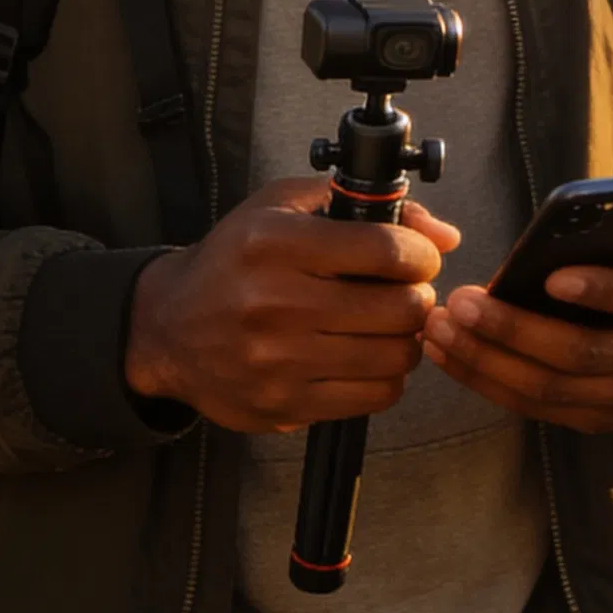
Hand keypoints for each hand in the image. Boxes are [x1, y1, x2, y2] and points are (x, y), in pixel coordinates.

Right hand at [124, 175, 459, 434]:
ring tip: (389, 324)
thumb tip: (444, 235)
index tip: (418, 258)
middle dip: (417, 297)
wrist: (168, 328)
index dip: (420, 254)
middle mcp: (276, 302)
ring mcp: (280, 361)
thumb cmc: (233, 260)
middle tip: (405, 292)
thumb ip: (364, 208)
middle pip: (399, 308)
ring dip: (407, 339)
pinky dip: (387, 376)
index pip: (385, 250)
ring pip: (395, 357)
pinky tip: (369, 357)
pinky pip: (374, 397)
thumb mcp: (283, 208)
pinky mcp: (285, 404)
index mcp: (275, 243)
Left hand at [419, 234, 612, 434]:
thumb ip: (608, 230)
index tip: (551, 276)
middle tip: (459, 303)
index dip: (601, 290)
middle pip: (584, 353)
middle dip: (514, 329)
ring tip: (441, 329)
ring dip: (488, 361)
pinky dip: (489, 382)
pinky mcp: (604, 419)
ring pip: (552, 389)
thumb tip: (545, 238)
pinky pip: (538, 409)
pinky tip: (451, 355)